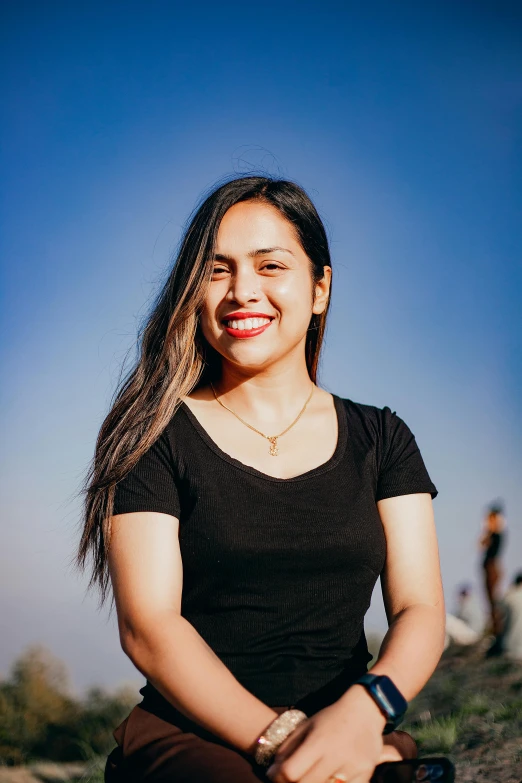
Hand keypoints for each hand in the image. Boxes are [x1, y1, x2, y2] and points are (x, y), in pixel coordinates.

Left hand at [265, 686, 407, 782]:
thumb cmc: (331, 718)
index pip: (291, 771)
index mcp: (318, 741)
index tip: (276, 775)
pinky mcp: (365, 775)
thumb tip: (272, 773)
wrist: (366, 711)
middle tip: (292, 778)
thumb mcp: (306, 726)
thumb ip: (288, 749)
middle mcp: (336, 756)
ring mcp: (353, 768)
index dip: (278, 777)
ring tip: (312, 774)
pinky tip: (331, 777)